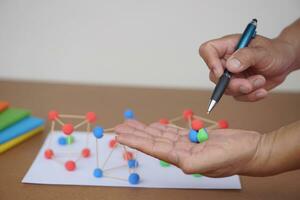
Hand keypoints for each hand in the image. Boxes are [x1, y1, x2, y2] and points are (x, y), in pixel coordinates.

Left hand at [115, 120, 262, 176]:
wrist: (252, 150)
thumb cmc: (236, 156)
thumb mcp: (215, 160)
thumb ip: (195, 163)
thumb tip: (180, 164)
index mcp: (183, 159)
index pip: (153, 149)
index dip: (136, 141)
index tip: (121, 135)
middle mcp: (182, 153)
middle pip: (153, 141)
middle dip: (135, 134)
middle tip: (120, 127)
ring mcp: (188, 145)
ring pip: (161, 135)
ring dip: (145, 129)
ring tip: (131, 123)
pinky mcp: (194, 138)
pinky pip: (174, 132)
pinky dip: (162, 128)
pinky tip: (153, 125)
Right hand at [199, 34, 296, 100]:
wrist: (285, 63)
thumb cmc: (274, 51)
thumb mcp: (262, 51)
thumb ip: (246, 56)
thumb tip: (230, 65)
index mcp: (228, 46)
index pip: (208, 50)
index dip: (209, 61)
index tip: (221, 73)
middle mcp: (226, 61)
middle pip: (215, 76)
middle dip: (232, 84)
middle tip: (248, 85)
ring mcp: (230, 75)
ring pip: (226, 89)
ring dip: (245, 89)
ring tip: (261, 81)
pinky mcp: (237, 86)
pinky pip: (238, 96)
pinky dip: (250, 96)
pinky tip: (261, 90)